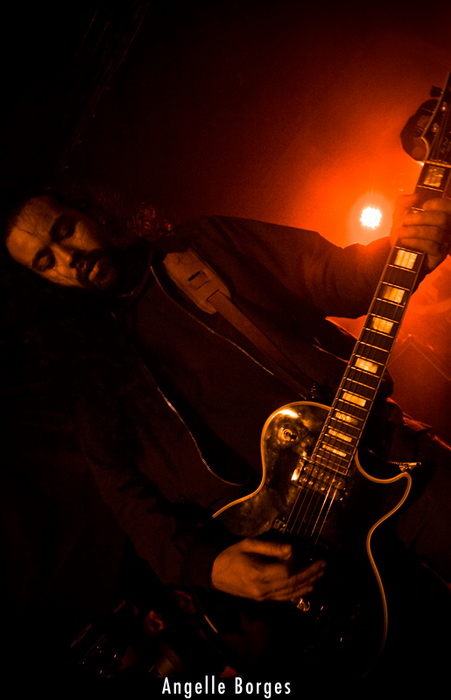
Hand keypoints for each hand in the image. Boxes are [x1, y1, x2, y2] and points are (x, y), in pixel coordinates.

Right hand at [211, 537, 325, 601]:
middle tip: (323, 564)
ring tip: (321, 574)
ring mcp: (263, 597)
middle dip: (310, 573)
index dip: (295, 562)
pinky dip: (298, 593)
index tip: (298, 552)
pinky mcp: (263, 599)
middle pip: (292, 583)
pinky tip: (308, 587)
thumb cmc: (231, 554)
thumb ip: (271, 547)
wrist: (214, 572)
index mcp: (258, 573)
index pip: (286, 571)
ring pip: (291, 592)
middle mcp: (263, 589)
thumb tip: (292, 549)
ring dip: (308, 583)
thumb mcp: (248, 544)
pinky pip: (284, 598)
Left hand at [390, 193, 450, 272]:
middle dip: (421, 218)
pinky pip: (431, 246)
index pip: (448, 206)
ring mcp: (444, 241)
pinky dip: (415, 242)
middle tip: (405, 221)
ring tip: (400, 232)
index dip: (437, 203)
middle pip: (442, 218)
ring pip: (435, 233)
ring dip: (414, 231)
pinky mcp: (439, 254)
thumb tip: (415, 196)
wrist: (398, 255)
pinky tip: (405, 241)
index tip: (422, 206)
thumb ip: (403, 202)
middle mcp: (446, 228)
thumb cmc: (404, 233)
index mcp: (440, 215)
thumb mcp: (400, 215)